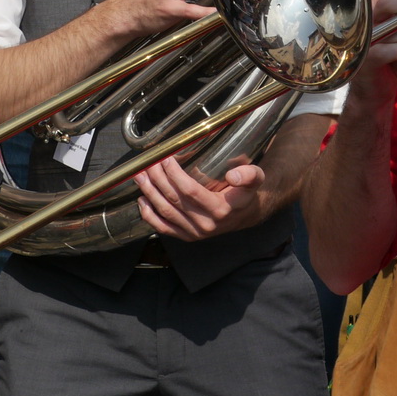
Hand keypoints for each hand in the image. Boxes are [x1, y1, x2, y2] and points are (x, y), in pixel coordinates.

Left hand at [134, 156, 264, 239]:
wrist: (245, 216)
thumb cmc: (245, 193)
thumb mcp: (256, 179)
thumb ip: (250, 175)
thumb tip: (233, 176)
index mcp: (220, 210)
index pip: (190, 191)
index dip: (175, 174)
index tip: (165, 158)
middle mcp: (205, 224)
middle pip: (174, 199)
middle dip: (158, 179)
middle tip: (149, 162)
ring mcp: (194, 233)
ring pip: (165, 212)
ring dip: (150, 193)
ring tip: (140, 176)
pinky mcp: (187, 237)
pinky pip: (163, 228)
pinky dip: (149, 215)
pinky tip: (142, 200)